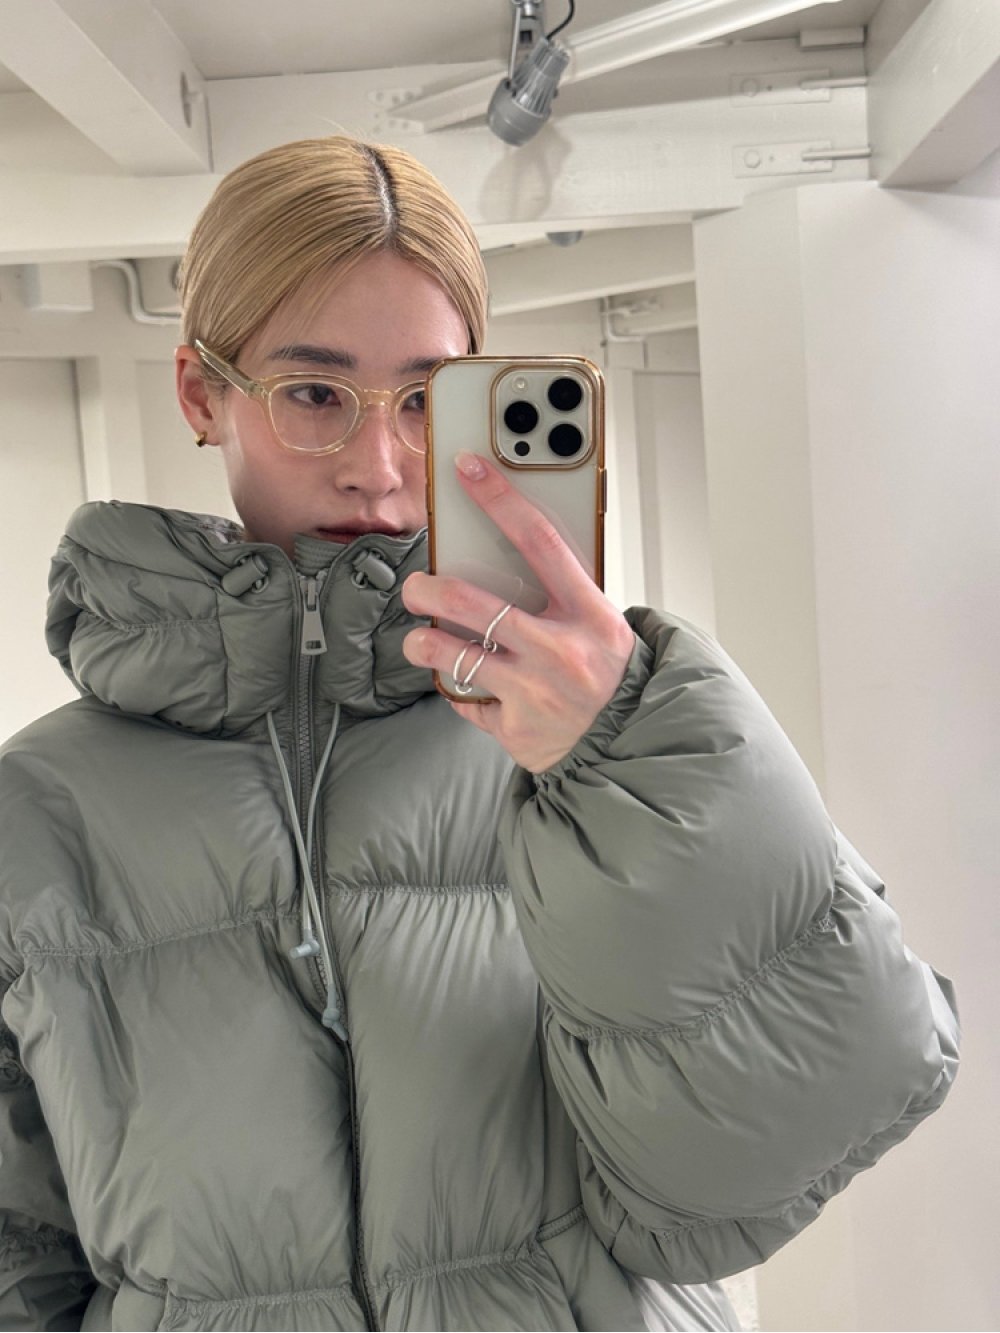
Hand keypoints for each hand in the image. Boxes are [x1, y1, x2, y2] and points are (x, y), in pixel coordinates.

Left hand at [401, 452, 634, 772]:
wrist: (627, 740)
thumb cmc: (605, 670)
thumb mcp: (599, 621)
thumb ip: (557, 591)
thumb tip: (496, 549)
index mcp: (589, 613)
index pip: (538, 539)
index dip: (499, 498)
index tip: (467, 468)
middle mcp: (560, 651)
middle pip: (469, 600)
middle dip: (425, 588)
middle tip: (415, 587)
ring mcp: (534, 692)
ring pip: (448, 653)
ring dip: (422, 641)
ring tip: (421, 638)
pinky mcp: (513, 728)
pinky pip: (463, 699)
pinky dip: (459, 689)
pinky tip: (470, 686)